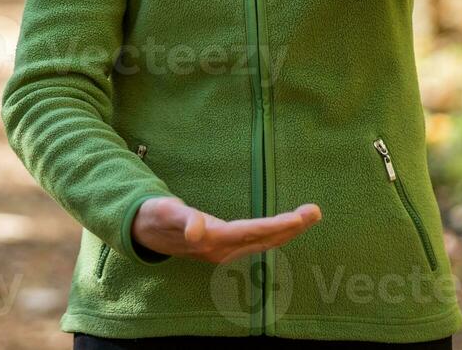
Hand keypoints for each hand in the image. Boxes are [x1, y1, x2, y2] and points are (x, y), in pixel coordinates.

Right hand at [132, 196, 321, 263]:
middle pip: (264, 239)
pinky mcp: (226, 246)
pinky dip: (276, 232)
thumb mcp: (166, 213)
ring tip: (309, 215)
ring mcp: (226, 250)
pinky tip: (289, 226)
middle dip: (291, 227)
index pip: (251, 233)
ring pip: (264, 242)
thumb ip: (183, 220)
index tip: (298, 218)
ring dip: (287, 230)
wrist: (146, 232)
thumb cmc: (156, 216)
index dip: (275, 227)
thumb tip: (197, 231)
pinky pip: (257, 240)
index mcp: (213, 239)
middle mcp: (224, 249)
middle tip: (315, 212)